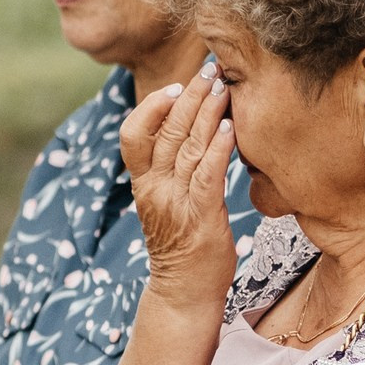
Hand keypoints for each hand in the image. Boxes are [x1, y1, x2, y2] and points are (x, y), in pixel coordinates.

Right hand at [121, 62, 240, 313]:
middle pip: (166, 130)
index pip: (133, 133)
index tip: (178, 84)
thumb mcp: (169, 204)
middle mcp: (154, 190)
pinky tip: (230, 127)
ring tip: (225, 86)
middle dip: (190, 95)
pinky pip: (208, 174)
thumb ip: (175, 171)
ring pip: (187, 146)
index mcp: (143, 185)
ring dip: (208, 111)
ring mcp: (176, 203)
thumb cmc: (184, 248)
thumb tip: (195, 135)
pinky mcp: (201, 217)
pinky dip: (218, 148)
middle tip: (212, 69)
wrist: (184, 295)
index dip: (152, 105)